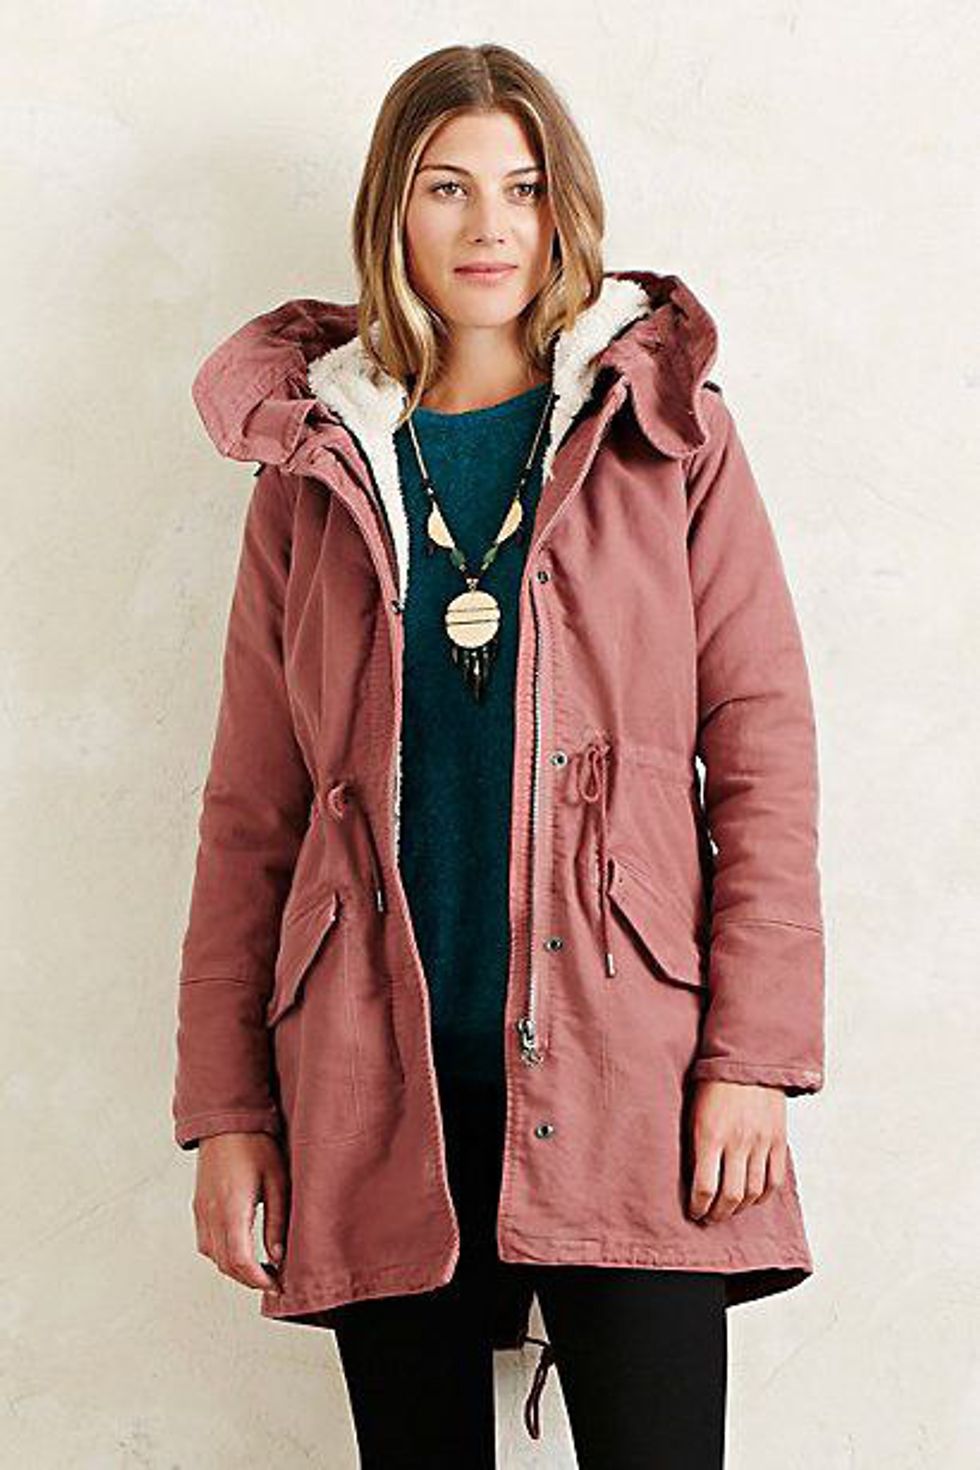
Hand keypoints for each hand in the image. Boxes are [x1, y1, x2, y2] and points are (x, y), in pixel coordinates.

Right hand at [192, 1132, 288, 1293]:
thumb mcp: (277, 1182)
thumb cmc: (255, 1145)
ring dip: (235, 1269)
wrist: (227, 1122)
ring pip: (212, 1256)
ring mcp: (201, 1211)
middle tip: (273, 1281)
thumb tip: (278, 1256)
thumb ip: (277, 1222)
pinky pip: (205, 1242)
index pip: (240, 1261)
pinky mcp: (198, 1206)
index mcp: (231, 1209)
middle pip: (225, 1264)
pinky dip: (222, 1255)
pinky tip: (241, 1250)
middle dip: (249, 1279)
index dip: (258, 1280)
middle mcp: (211, 1214)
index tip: (276, 1285)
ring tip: (260, 1268)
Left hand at [687, 1079, 786, 1222]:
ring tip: (728, 1210)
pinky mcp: (778, 1141)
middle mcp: (738, 1141)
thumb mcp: (692, 1111)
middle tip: (709, 1218)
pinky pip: (774, 1180)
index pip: (705, 1187)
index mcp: (710, 1134)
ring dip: (739, 1208)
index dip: (698, 1207)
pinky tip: (752, 1199)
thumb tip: (690, 1178)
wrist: (748, 1059)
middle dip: (717, 1213)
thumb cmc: (713, 1084)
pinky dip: (763, 1196)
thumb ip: (694, 1145)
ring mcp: (761, 1142)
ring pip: (753, 1193)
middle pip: (730, 1196)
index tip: (693, 1212)